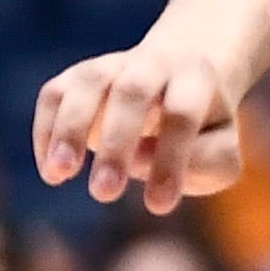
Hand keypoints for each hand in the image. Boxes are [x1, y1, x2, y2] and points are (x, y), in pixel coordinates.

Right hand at [35, 38, 248, 211]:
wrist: (179, 76)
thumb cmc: (204, 129)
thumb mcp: (221, 151)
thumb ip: (204, 161)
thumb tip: (141, 160)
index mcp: (196, 80)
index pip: (183, 114)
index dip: (170, 160)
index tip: (158, 207)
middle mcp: (153, 64)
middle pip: (132, 92)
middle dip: (116, 143)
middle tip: (104, 194)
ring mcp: (112, 65)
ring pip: (88, 84)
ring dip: (70, 129)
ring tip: (61, 174)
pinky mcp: (77, 76)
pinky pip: (55, 95)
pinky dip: (48, 131)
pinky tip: (52, 172)